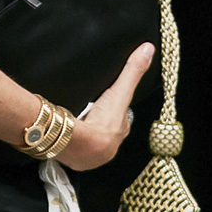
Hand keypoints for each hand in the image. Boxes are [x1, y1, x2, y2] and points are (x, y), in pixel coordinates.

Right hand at [62, 43, 155, 171]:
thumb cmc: (102, 122)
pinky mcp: (74, 161)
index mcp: (119, 133)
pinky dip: (69, 143)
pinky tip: (63, 136)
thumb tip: (148, 50)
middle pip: (103, 131)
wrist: (80, 145)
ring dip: (83, 134)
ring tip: (73, 122)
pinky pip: (73, 150)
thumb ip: (132, 71)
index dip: (113, 108)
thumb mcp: (119, 92)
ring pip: (89, 142)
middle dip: (97, 122)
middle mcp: (108, 149)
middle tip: (86, 110)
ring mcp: (91, 158)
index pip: (119, 118)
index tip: (104, 101)